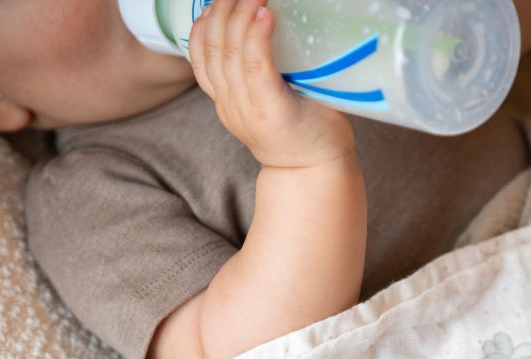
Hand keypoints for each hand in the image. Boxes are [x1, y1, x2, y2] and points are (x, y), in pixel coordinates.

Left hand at [188, 0, 355, 169]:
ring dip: (217, 19)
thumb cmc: (324, 136)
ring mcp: (226, 107)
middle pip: (228, 55)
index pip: (254, 67)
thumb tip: (308, 27)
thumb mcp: (330, 106)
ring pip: (210, 57)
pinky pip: (200, 66)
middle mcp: (242, 111)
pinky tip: (209, 15)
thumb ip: (315, 73)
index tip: (266, 7)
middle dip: (236, 14)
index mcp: (273, 114)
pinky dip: (201, 37)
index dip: (255, 33)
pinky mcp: (220, 103)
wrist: (304, 171)